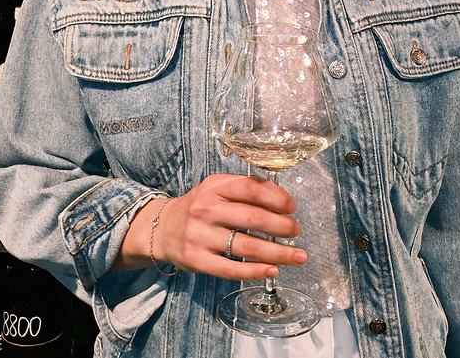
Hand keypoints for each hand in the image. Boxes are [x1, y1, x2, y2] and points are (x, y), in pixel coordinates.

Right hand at [113, 174, 307, 279]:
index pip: (251, 188)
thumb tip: (281, 200)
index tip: (292, 208)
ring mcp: (201, 236)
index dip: (277, 197)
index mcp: (215, 187)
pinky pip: (232, 269)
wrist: (162, 228)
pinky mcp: (198, 260)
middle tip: (296, 232)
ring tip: (297, 256)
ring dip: (278, 253)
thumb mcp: (216, 189)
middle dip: (282, 227)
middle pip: (253, 218)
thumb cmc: (199, 207)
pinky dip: (256, 272)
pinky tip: (272, 270)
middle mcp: (207, 209)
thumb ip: (244, 190)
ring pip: (247, 247)